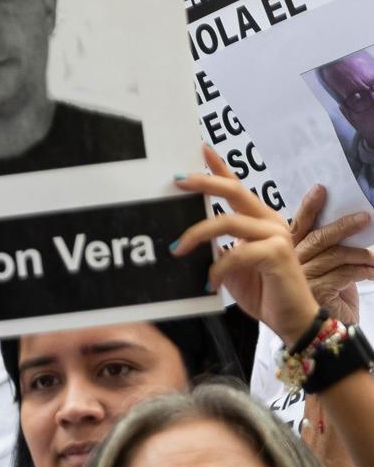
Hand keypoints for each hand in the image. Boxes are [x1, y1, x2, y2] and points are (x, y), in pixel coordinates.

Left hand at [173, 145, 319, 346]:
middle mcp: (269, 221)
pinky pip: (236, 253)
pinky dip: (217, 268)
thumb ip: (216, 247)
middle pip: (234, 191)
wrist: (290, 319)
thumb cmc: (261, 290)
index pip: (237, 187)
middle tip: (176, 180)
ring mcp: (276, 235)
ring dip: (196, 235)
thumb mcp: (230, 265)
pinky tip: (208, 281)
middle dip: (203, 182)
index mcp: (258, 219)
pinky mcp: (277, 254)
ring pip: (227, 222)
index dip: (219, 167)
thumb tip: (184, 237)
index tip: (201, 148)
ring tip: (177, 248)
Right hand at [287, 183, 373, 324]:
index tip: (321, 190)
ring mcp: (302, 277)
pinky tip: (373, 273)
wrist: (320, 334)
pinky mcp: (318, 290)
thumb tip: (348, 227)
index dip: (308, 207)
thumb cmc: (325, 299)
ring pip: (335, 254)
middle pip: (318, 237)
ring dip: (361, 254)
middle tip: (364, 218)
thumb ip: (326, 251)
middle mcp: (290, 263)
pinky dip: (364, 271)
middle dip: (343, 226)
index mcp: (287, 253)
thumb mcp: (325, 271)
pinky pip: (345, 273)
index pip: (297, 226)